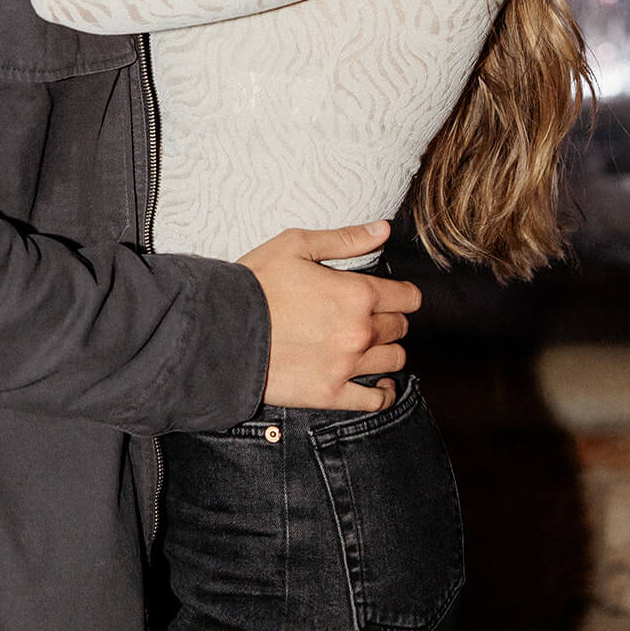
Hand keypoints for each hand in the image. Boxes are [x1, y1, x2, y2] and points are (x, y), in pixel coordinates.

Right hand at [238, 222, 420, 411]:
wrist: (222, 329)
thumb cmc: (256, 283)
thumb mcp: (297, 245)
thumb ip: (346, 239)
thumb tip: (384, 230)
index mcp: (356, 294)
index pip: (407, 298)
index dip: (404, 294)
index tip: (396, 295)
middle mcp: (359, 332)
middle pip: (400, 328)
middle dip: (392, 319)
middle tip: (373, 316)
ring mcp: (347, 366)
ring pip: (394, 360)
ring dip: (387, 350)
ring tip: (371, 345)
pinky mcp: (331, 394)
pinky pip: (375, 400)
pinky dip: (383, 391)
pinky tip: (378, 383)